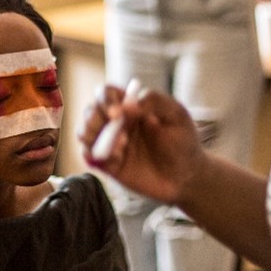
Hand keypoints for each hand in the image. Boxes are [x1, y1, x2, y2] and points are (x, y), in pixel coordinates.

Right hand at [78, 83, 204, 203]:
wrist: (187, 177)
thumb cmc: (183, 141)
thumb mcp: (176, 114)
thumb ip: (153, 101)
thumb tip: (125, 106)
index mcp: (129, 106)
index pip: (105, 93)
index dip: (104, 99)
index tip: (115, 112)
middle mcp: (116, 123)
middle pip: (89, 112)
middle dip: (94, 119)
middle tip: (117, 131)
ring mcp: (110, 144)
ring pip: (83, 133)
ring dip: (94, 137)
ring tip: (122, 146)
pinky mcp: (108, 165)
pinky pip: (89, 157)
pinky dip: (96, 155)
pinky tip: (117, 158)